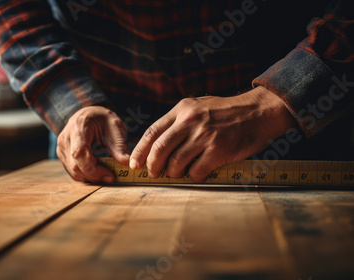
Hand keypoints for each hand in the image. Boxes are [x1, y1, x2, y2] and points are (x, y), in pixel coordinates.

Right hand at [57, 106, 130, 182]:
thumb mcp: (115, 126)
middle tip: (112, 177)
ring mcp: (61, 149)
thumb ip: (120, 144)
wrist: (86, 115)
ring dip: (91, 177)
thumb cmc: (101, 118)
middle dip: (95, 176)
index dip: (94, 170)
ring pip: (74, 172)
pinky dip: (86, 175)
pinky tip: (97, 170)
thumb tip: (127, 163)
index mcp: (77, 128)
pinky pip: (73, 172)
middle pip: (76, 167)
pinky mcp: (62, 156)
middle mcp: (65, 139)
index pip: (80, 154)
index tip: (110, 175)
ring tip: (106, 172)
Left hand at [129, 86, 296, 181]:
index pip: (152, 132)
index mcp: (182, 109)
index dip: (140, 150)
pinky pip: (196, 171)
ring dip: (173, 174)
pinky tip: (197, 173)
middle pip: (159, 150)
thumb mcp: (198, 107)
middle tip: (154, 173)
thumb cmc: (226, 113)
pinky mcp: (218, 151)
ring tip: (177, 174)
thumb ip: (178, 122)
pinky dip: (193, 176)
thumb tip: (157, 145)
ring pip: (176, 163)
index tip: (134, 163)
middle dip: (152, 166)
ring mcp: (205, 136)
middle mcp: (190, 121)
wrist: (258, 112)